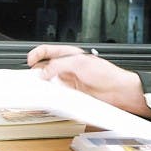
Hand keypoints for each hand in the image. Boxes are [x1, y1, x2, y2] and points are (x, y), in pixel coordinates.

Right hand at [27, 44, 150, 118]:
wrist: (120, 92)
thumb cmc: (107, 74)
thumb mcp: (80, 63)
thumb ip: (58, 66)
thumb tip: (43, 72)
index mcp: (70, 55)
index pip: (47, 51)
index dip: (37, 54)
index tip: (29, 62)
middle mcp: (68, 68)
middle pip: (45, 69)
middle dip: (36, 73)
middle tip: (30, 79)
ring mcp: (69, 83)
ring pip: (49, 84)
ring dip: (43, 87)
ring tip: (37, 90)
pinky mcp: (72, 96)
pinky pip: (57, 96)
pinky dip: (51, 98)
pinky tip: (48, 99)